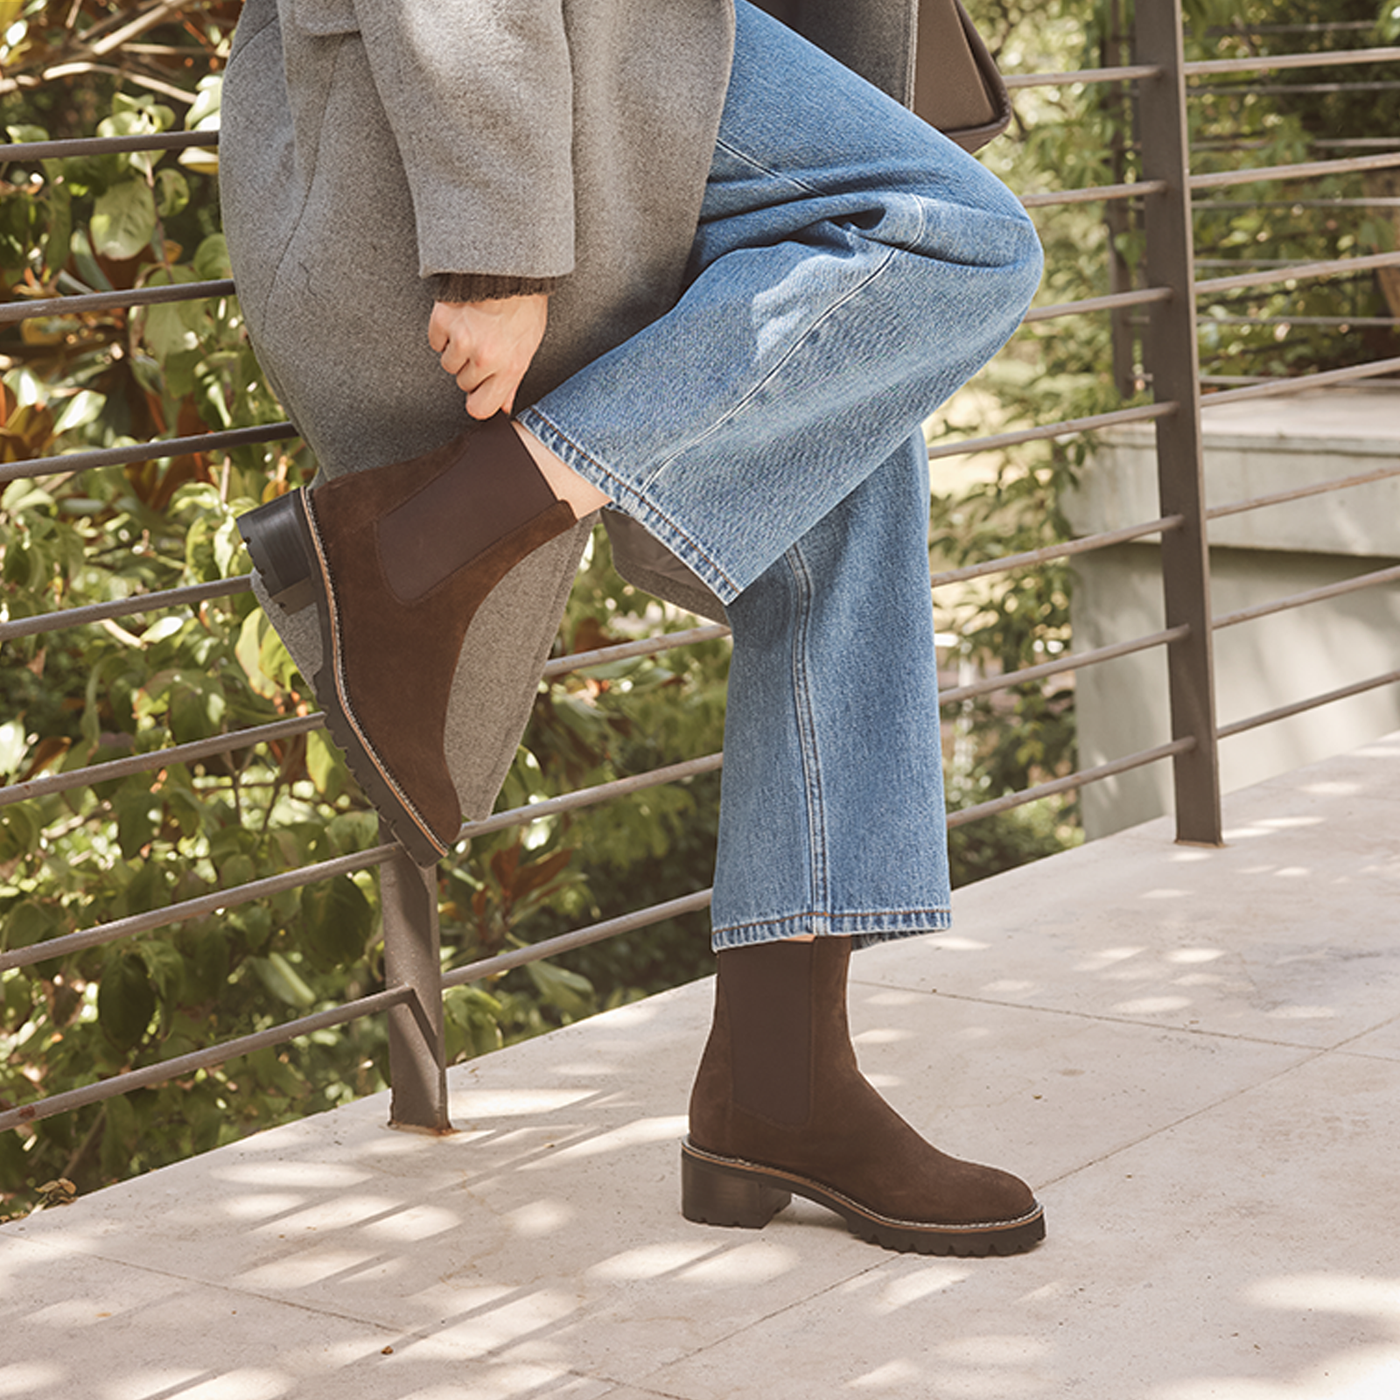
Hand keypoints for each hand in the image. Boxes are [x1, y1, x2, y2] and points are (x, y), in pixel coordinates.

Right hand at [428, 294, 548, 418]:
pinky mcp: (443, 320)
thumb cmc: (524, 305)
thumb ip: (514, 379)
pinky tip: (461, 320)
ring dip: (457, 351)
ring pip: (448, 364)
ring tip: (474, 330)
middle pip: (463, 383)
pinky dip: (444, 333)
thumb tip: (504, 405)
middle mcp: (484, 357)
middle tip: (483, 346)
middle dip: (471, 369)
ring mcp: (461, 339)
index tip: (479, 393)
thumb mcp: (529, 345)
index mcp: (509, 367)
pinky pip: (436, 342)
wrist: (509, 268)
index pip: (480, 408)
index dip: (478, 401)